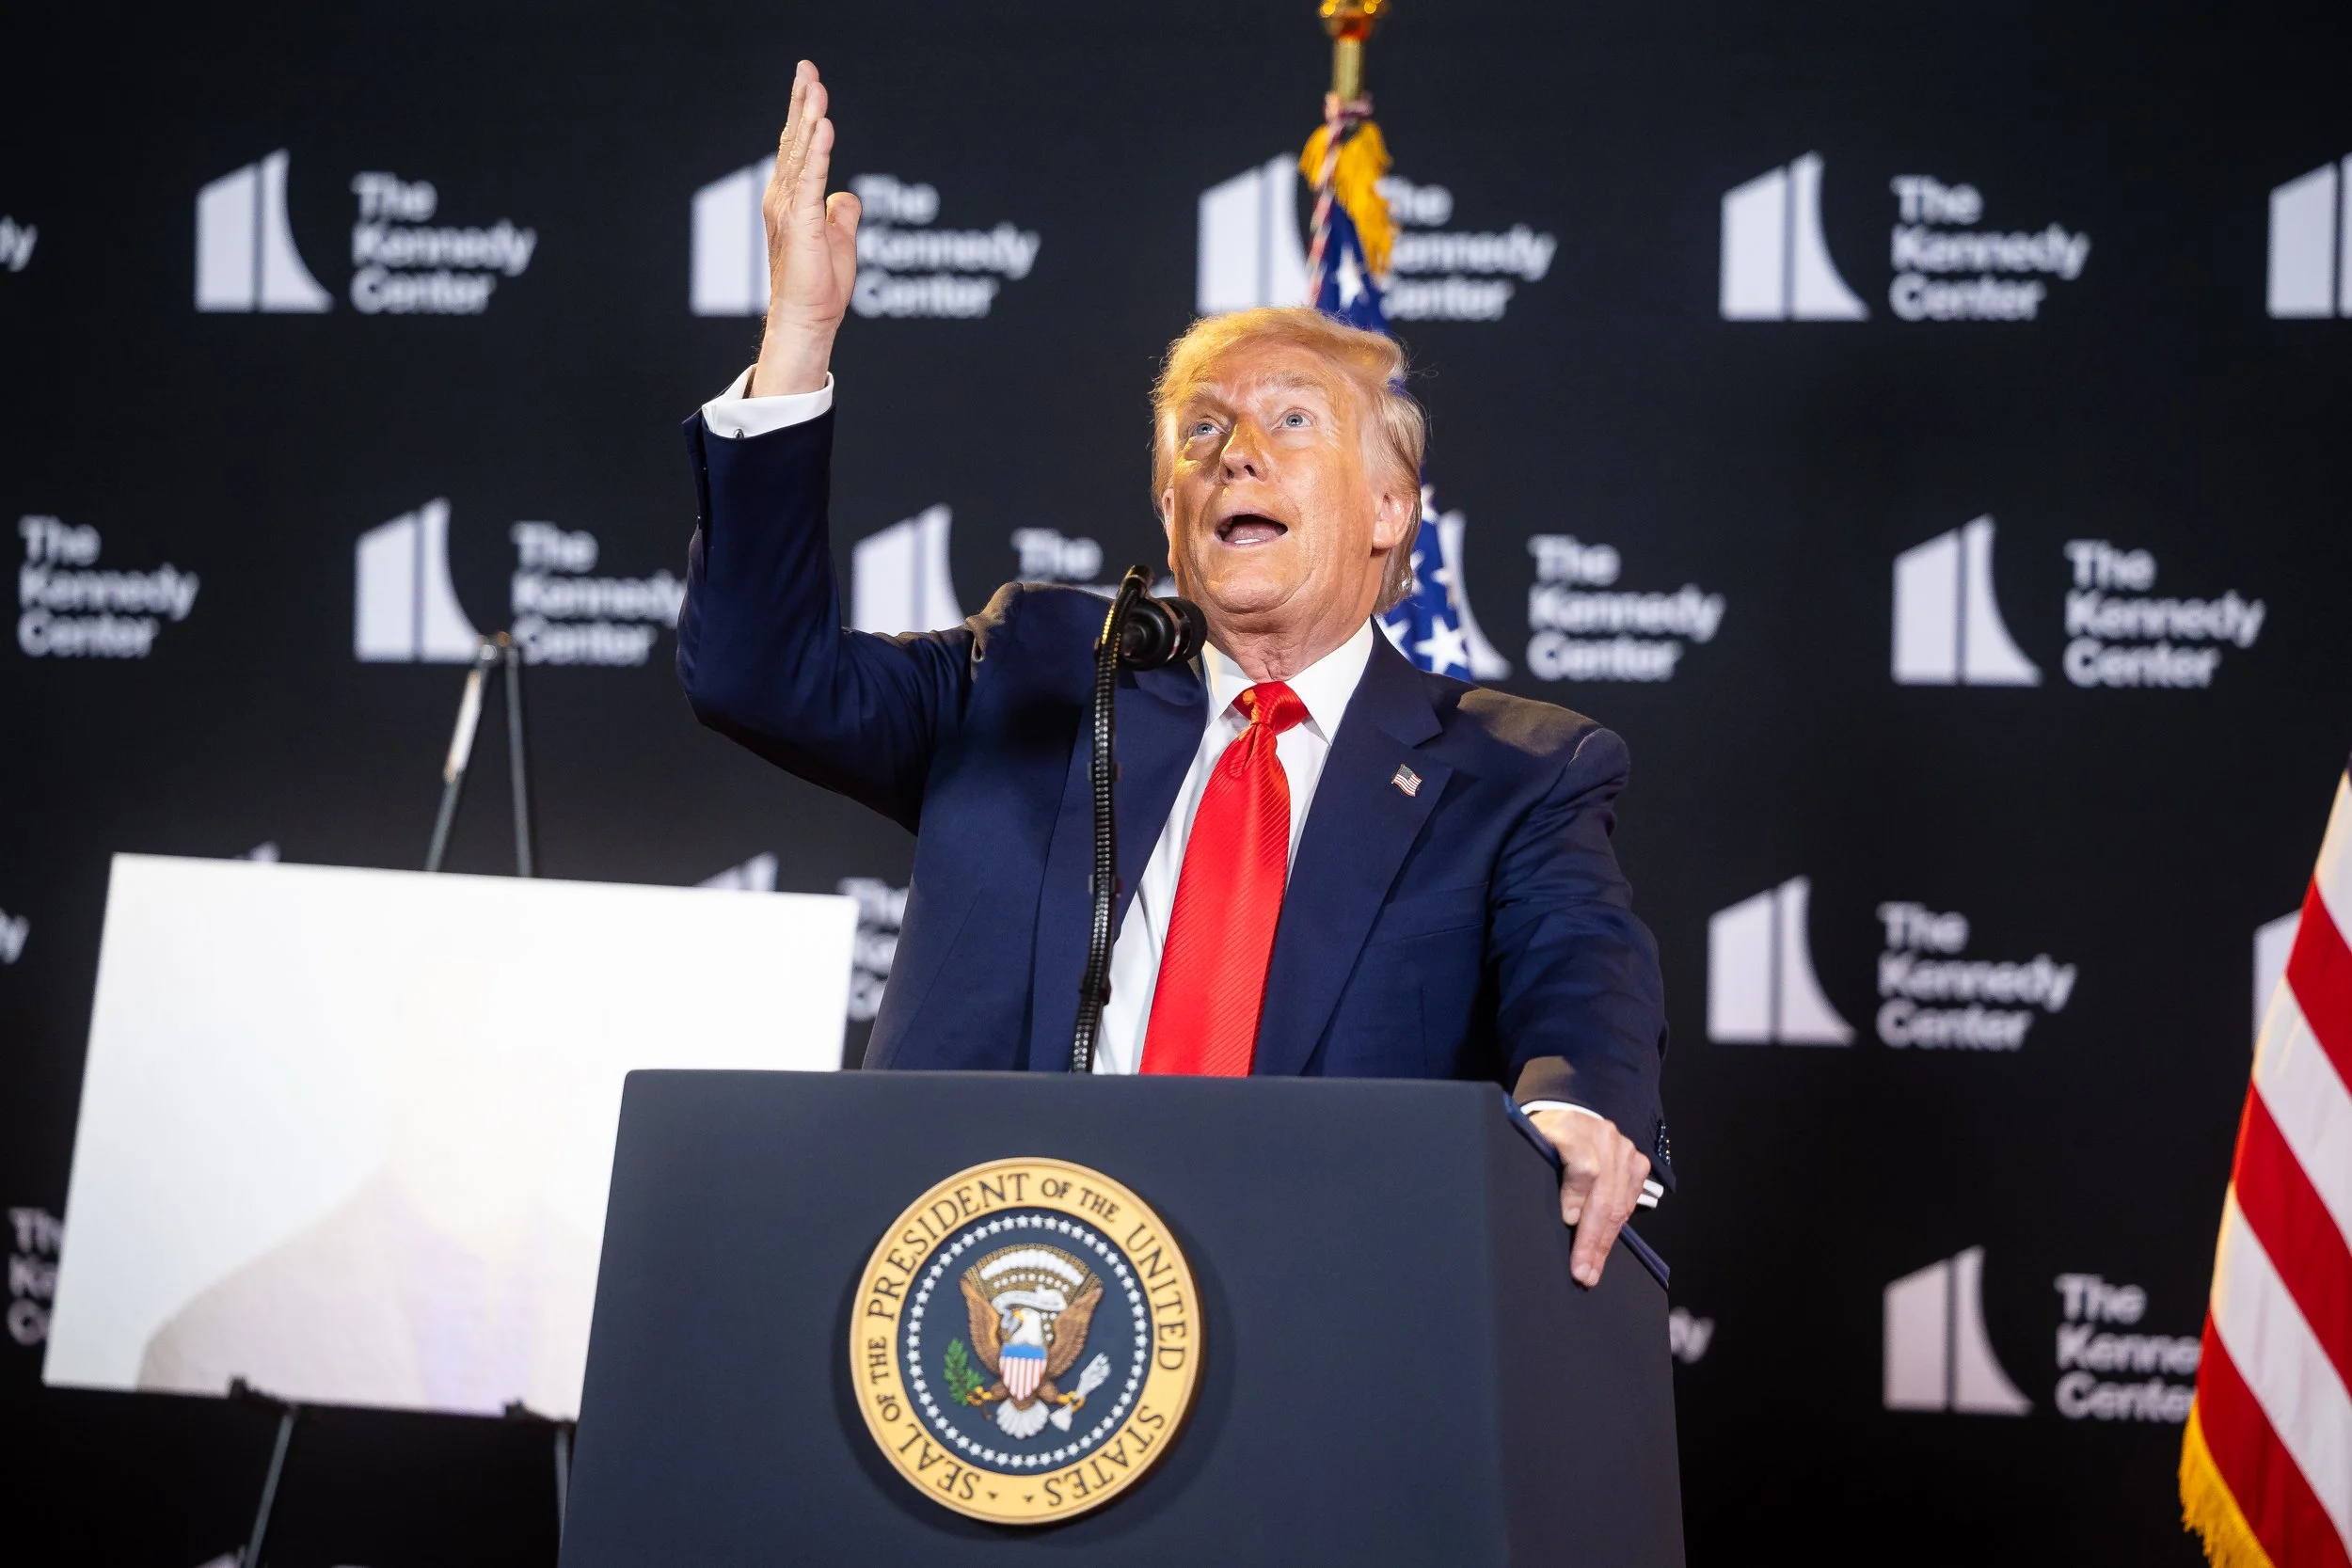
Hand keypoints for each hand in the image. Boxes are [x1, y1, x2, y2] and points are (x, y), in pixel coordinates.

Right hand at [752, 60, 861, 395]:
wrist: (809, 320)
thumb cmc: (820, 287)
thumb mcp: (839, 240)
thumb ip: (841, 214)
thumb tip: (848, 197)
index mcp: (792, 199)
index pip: (799, 148)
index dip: (804, 113)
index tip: (810, 81)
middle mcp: (784, 198)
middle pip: (795, 142)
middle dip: (802, 103)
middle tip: (808, 68)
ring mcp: (790, 209)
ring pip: (802, 155)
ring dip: (809, 119)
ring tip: (816, 88)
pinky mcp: (801, 223)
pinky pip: (811, 181)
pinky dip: (819, 153)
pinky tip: (823, 126)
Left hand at [1527, 1107, 1650, 1288]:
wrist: (1567, 1119)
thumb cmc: (1541, 1138)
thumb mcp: (1529, 1146)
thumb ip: (1534, 1170)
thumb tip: (1555, 1214)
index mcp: (1569, 1127)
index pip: (1584, 1166)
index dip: (1577, 1196)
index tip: (1567, 1221)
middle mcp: (1601, 1135)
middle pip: (1603, 1193)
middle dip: (1592, 1238)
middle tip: (1582, 1270)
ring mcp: (1623, 1148)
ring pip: (1618, 1203)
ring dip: (1605, 1241)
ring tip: (1592, 1269)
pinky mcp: (1636, 1162)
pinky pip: (1630, 1202)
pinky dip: (1617, 1228)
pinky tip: (1604, 1248)